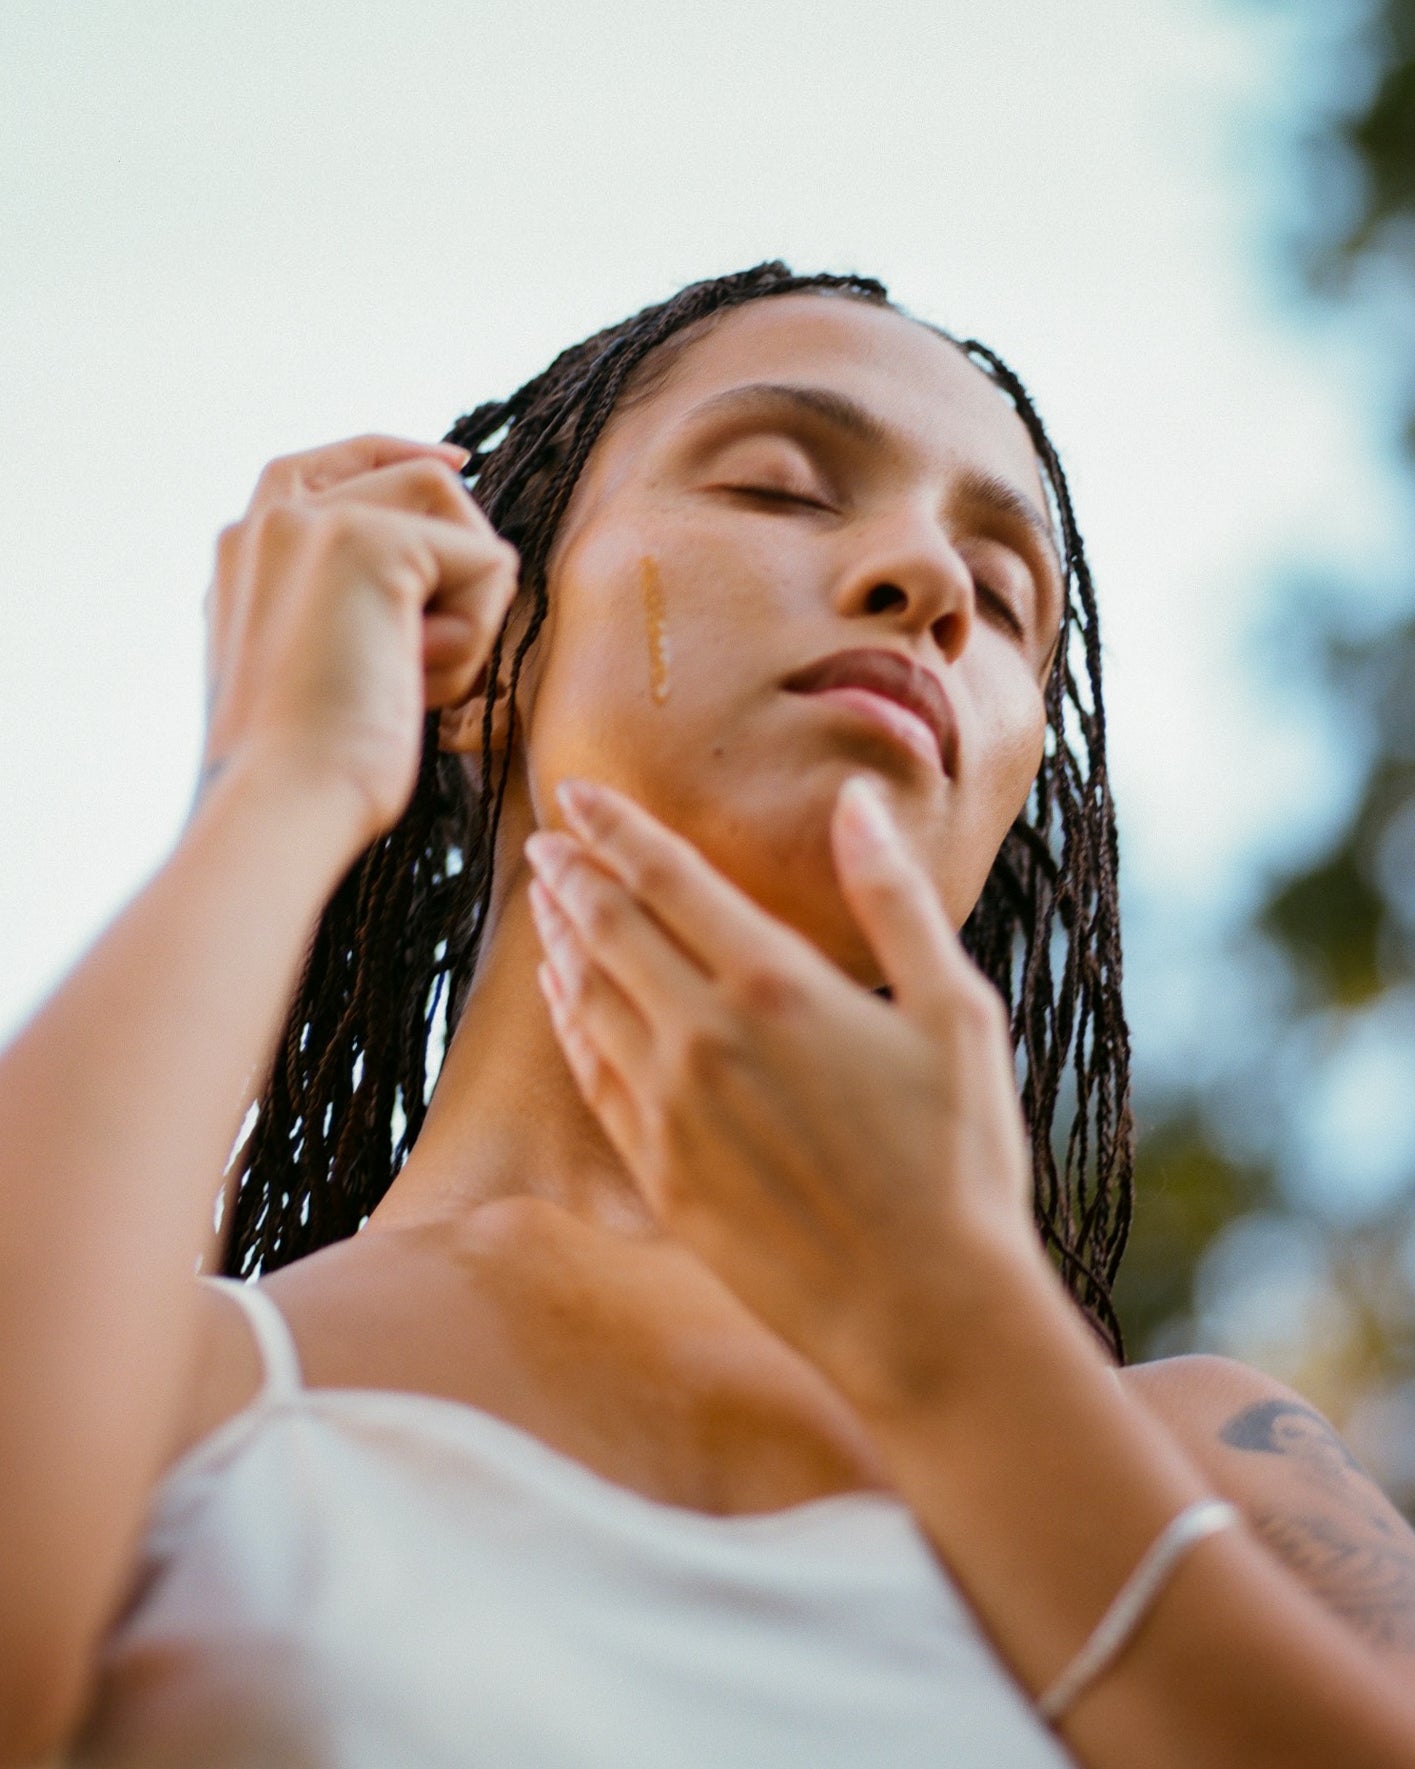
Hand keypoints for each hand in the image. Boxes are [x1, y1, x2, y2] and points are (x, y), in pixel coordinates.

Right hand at [201, 434, 518, 852]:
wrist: (280, 804)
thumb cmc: (308, 773)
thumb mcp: (318, 671)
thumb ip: (350, 608)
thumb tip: (428, 580)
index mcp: (246, 553)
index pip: (331, 464)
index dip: (402, 454)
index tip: (458, 465)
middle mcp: (268, 521)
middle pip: (421, 480)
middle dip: (457, 574)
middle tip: (418, 666)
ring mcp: (311, 521)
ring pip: (462, 520)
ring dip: (469, 610)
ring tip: (413, 676)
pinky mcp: (365, 539)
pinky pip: (490, 564)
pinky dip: (478, 635)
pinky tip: (418, 682)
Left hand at [524, 776, 1046, 1416]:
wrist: (922, 1313)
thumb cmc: (958, 1158)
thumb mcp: (956, 1011)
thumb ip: (895, 898)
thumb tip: (860, 800)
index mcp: (776, 985)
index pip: (669, 880)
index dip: (616, 828)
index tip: (575, 792)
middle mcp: (705, 1038)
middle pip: (612, 931)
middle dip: (573, 874)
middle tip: (545, 839)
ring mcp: (673, 1111)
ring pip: (590, 1000)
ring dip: (562, 940)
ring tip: (545, 904)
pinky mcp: (660, 1174)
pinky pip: (595, 1077)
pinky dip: (571, 1024)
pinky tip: (564, 1000)